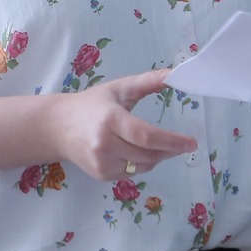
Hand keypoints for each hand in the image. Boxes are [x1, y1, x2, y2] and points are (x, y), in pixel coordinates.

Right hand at [55, 68, 196, 180]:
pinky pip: (132, 172)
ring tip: (157, 143)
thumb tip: (176, 74)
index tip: (191, 143)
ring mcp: (102, 163)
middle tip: (185, 144)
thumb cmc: (92, 104)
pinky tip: (134, 150)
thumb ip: (148, 81)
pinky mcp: (101, 175)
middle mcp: (104, 144)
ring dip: (157, 156)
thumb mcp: (120, 88)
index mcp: (110, 119)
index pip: (146, 136)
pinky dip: (141, 163)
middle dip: (170, 150)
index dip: (172, 141)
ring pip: (144, 165)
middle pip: (148, 154)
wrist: (58, 127)